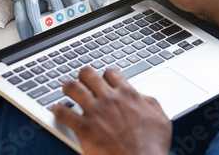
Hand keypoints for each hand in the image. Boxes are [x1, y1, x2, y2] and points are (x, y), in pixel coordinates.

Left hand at [53, 67, 170, 154]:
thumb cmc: (152, 146)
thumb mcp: (161, 119)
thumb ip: (150, 103)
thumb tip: (141, 97)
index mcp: (128, 94)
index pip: (111, 73)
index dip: (106, 76)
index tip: (104, 81)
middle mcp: (109, 99)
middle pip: (88, 74)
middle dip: (84, 76)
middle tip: (82, 81)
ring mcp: (94, 112)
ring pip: (73, 87)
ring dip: (68, 87)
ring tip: (66, 90)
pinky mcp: (83, 128)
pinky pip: (63, 112)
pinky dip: (58, 110)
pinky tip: (57, 110)